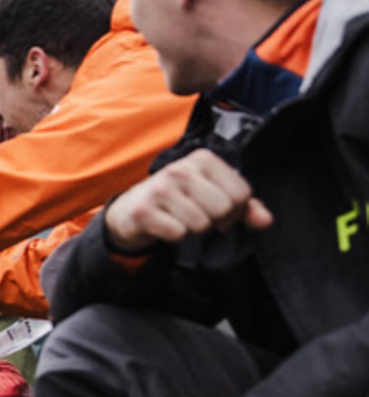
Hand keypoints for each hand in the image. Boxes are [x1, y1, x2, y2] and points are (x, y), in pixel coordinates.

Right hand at [103, 148, 272, 252]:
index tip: (217, 210)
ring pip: (201, 223)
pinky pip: (178, 233)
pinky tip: (165, 225)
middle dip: (215, 221)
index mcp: (203, 159)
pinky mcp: (144, 211)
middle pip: (223, 208)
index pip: (241, 193)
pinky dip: (174, 236)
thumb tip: (265, 221)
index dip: (236, 210)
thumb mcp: (213, 195)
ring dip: (193, 229)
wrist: (131, 210)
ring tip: (180, 219)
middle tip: (199, 216)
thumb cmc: (178, 200)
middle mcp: (180, 169)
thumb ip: (244, 206)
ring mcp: (160, 189)